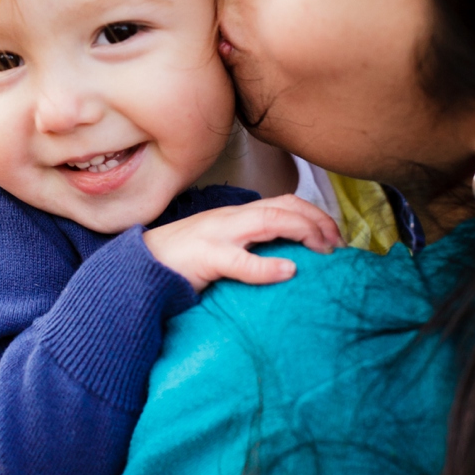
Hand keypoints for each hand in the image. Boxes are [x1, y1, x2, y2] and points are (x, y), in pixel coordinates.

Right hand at [142, 195, 341, 291]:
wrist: (137, 267)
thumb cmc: (177, 261)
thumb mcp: (218, 246)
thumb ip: (247, 245)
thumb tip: (286, 257)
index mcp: (233, 216)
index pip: (282, 202)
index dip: (314, 214)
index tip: (334, 237)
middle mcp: (229, 219)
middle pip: (283, 205)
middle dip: (317, 220)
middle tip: (338, 245)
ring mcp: (216, 235)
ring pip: (269, 221)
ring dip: (303, 232)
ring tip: (323, 250)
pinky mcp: (206, 258)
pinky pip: (241, 260)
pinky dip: (268, 266)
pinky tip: (288, 271)